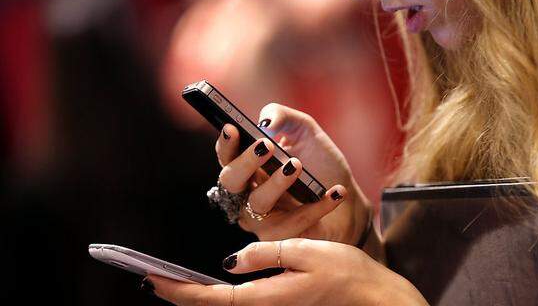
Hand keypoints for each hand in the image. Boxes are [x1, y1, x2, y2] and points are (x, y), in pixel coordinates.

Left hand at [148, 239, 427, 305]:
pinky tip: (208, 284)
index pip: (211, 298)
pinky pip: (238, 303)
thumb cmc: (346, 273)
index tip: (149, 280)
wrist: (374, 298)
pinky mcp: (278, 305)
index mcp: (266, 298)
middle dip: (177, 293)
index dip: (177, 290)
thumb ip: (265, 255)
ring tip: (169, 280)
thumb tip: (229, 260)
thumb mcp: (305, 252)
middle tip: (149, 278)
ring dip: (193, 294)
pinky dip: (215, 294)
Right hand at [215, 103, 369, 244]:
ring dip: (276, 183)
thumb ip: (282, 117)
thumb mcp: (305, 130)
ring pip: (257, 204)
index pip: (226, 156)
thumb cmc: (321, 165)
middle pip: (230, 181)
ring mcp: (261, 219)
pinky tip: (335, 192)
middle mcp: (247, 194)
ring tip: (297, 165)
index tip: (233, 128)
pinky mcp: (281, 240)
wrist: (350, 202)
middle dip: (246, 162)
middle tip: (267, 146)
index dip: (226, 143)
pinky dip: (316, 206)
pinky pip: (293, 224)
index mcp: (249, 167)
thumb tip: (265, 122)